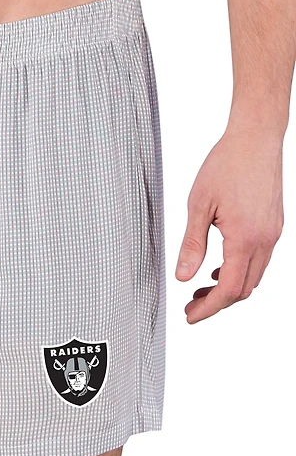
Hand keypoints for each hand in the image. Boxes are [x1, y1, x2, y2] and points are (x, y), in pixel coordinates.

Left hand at [175, 125, 283, 323]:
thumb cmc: (226, 165)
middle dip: (217, 303)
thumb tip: (183, 276)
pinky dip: (238, 270)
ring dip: (228, 287)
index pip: (229, 290)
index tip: (190, 316)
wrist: (256, 138)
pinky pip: (258, 259)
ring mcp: (272, 233)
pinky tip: (218, 267)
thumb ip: (191, 245)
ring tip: (200, 289)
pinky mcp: (273, 225)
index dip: (209, 309)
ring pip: (253, 276)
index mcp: (245, 238)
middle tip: (190, 306)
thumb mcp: (198, 206)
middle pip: (244, 289)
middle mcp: (265, 240)